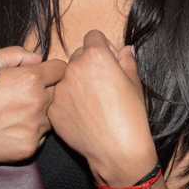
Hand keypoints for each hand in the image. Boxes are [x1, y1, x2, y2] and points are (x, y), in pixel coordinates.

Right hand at [0, 46, 65, 162]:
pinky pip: (41, 137)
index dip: (52, 70)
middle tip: (25, 94)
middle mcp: (37, 103)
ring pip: (52, 117)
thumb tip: (39, 59)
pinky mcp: (28, 148)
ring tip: (15, 112)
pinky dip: (31, 132)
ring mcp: (34, 128)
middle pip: (60, 94)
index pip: (61, 69)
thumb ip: (17, 55)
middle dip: (48, 91)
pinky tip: (11, 127)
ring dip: (41, 113)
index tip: (42, 75)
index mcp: (31, 78)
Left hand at [49, 31, 155, 185]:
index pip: (93, 36)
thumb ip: (127, 60)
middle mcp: (74, 68)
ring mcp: (60, 90)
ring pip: (67, 78)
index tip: (109, 61)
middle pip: (78, 55)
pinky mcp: (53, 110)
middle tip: (102, 84)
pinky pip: (59, 99)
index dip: (103, 47)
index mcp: (96, 57)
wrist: (118, 151)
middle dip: (88, 64)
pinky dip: (69, 104)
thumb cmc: (131, 116)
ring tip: (93, 104)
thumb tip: (125, 49)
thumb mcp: (135, 83)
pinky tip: (84, 117)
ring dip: (77, 84)